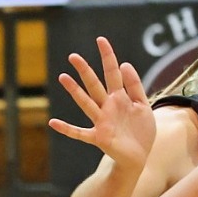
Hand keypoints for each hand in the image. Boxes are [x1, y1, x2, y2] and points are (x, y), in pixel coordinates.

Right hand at [47, 36, 154, 169]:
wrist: (141, 157)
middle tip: (73, 56)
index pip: (113, 73)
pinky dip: (67, 129)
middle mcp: (108, 107)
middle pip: (95, 85)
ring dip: (75, 91)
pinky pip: (80, 133)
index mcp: (120, 98)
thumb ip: (135, 86)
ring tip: (63, 77)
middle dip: (85, 71)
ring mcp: (102, 122)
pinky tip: (53, 122)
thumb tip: (124, 63)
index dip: (108, 57)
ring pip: (86, 103)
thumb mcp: (144, 105)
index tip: (101, 40)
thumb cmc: (142, 132)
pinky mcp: (99, 137)